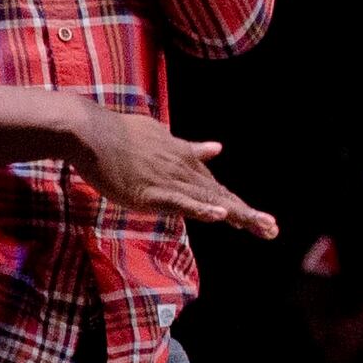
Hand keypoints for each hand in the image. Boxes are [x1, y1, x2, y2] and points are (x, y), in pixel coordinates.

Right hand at [73, 103, 277, 237]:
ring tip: (263, 228)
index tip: (259, 220)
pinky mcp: (151, 191)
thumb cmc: (118, 134)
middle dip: (248, 215)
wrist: (89, 131)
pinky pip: (181, 202)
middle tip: (272, 230)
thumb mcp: (159, 136)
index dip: (237, 204)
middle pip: (221, 195)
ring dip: (239, 215)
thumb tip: (216, 148)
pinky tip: (220, 215)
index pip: (215, 186)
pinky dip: (202, 208)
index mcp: (184, 160)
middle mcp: (183, 171)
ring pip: (210, 200)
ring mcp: (168, 181)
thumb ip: (188, 147)